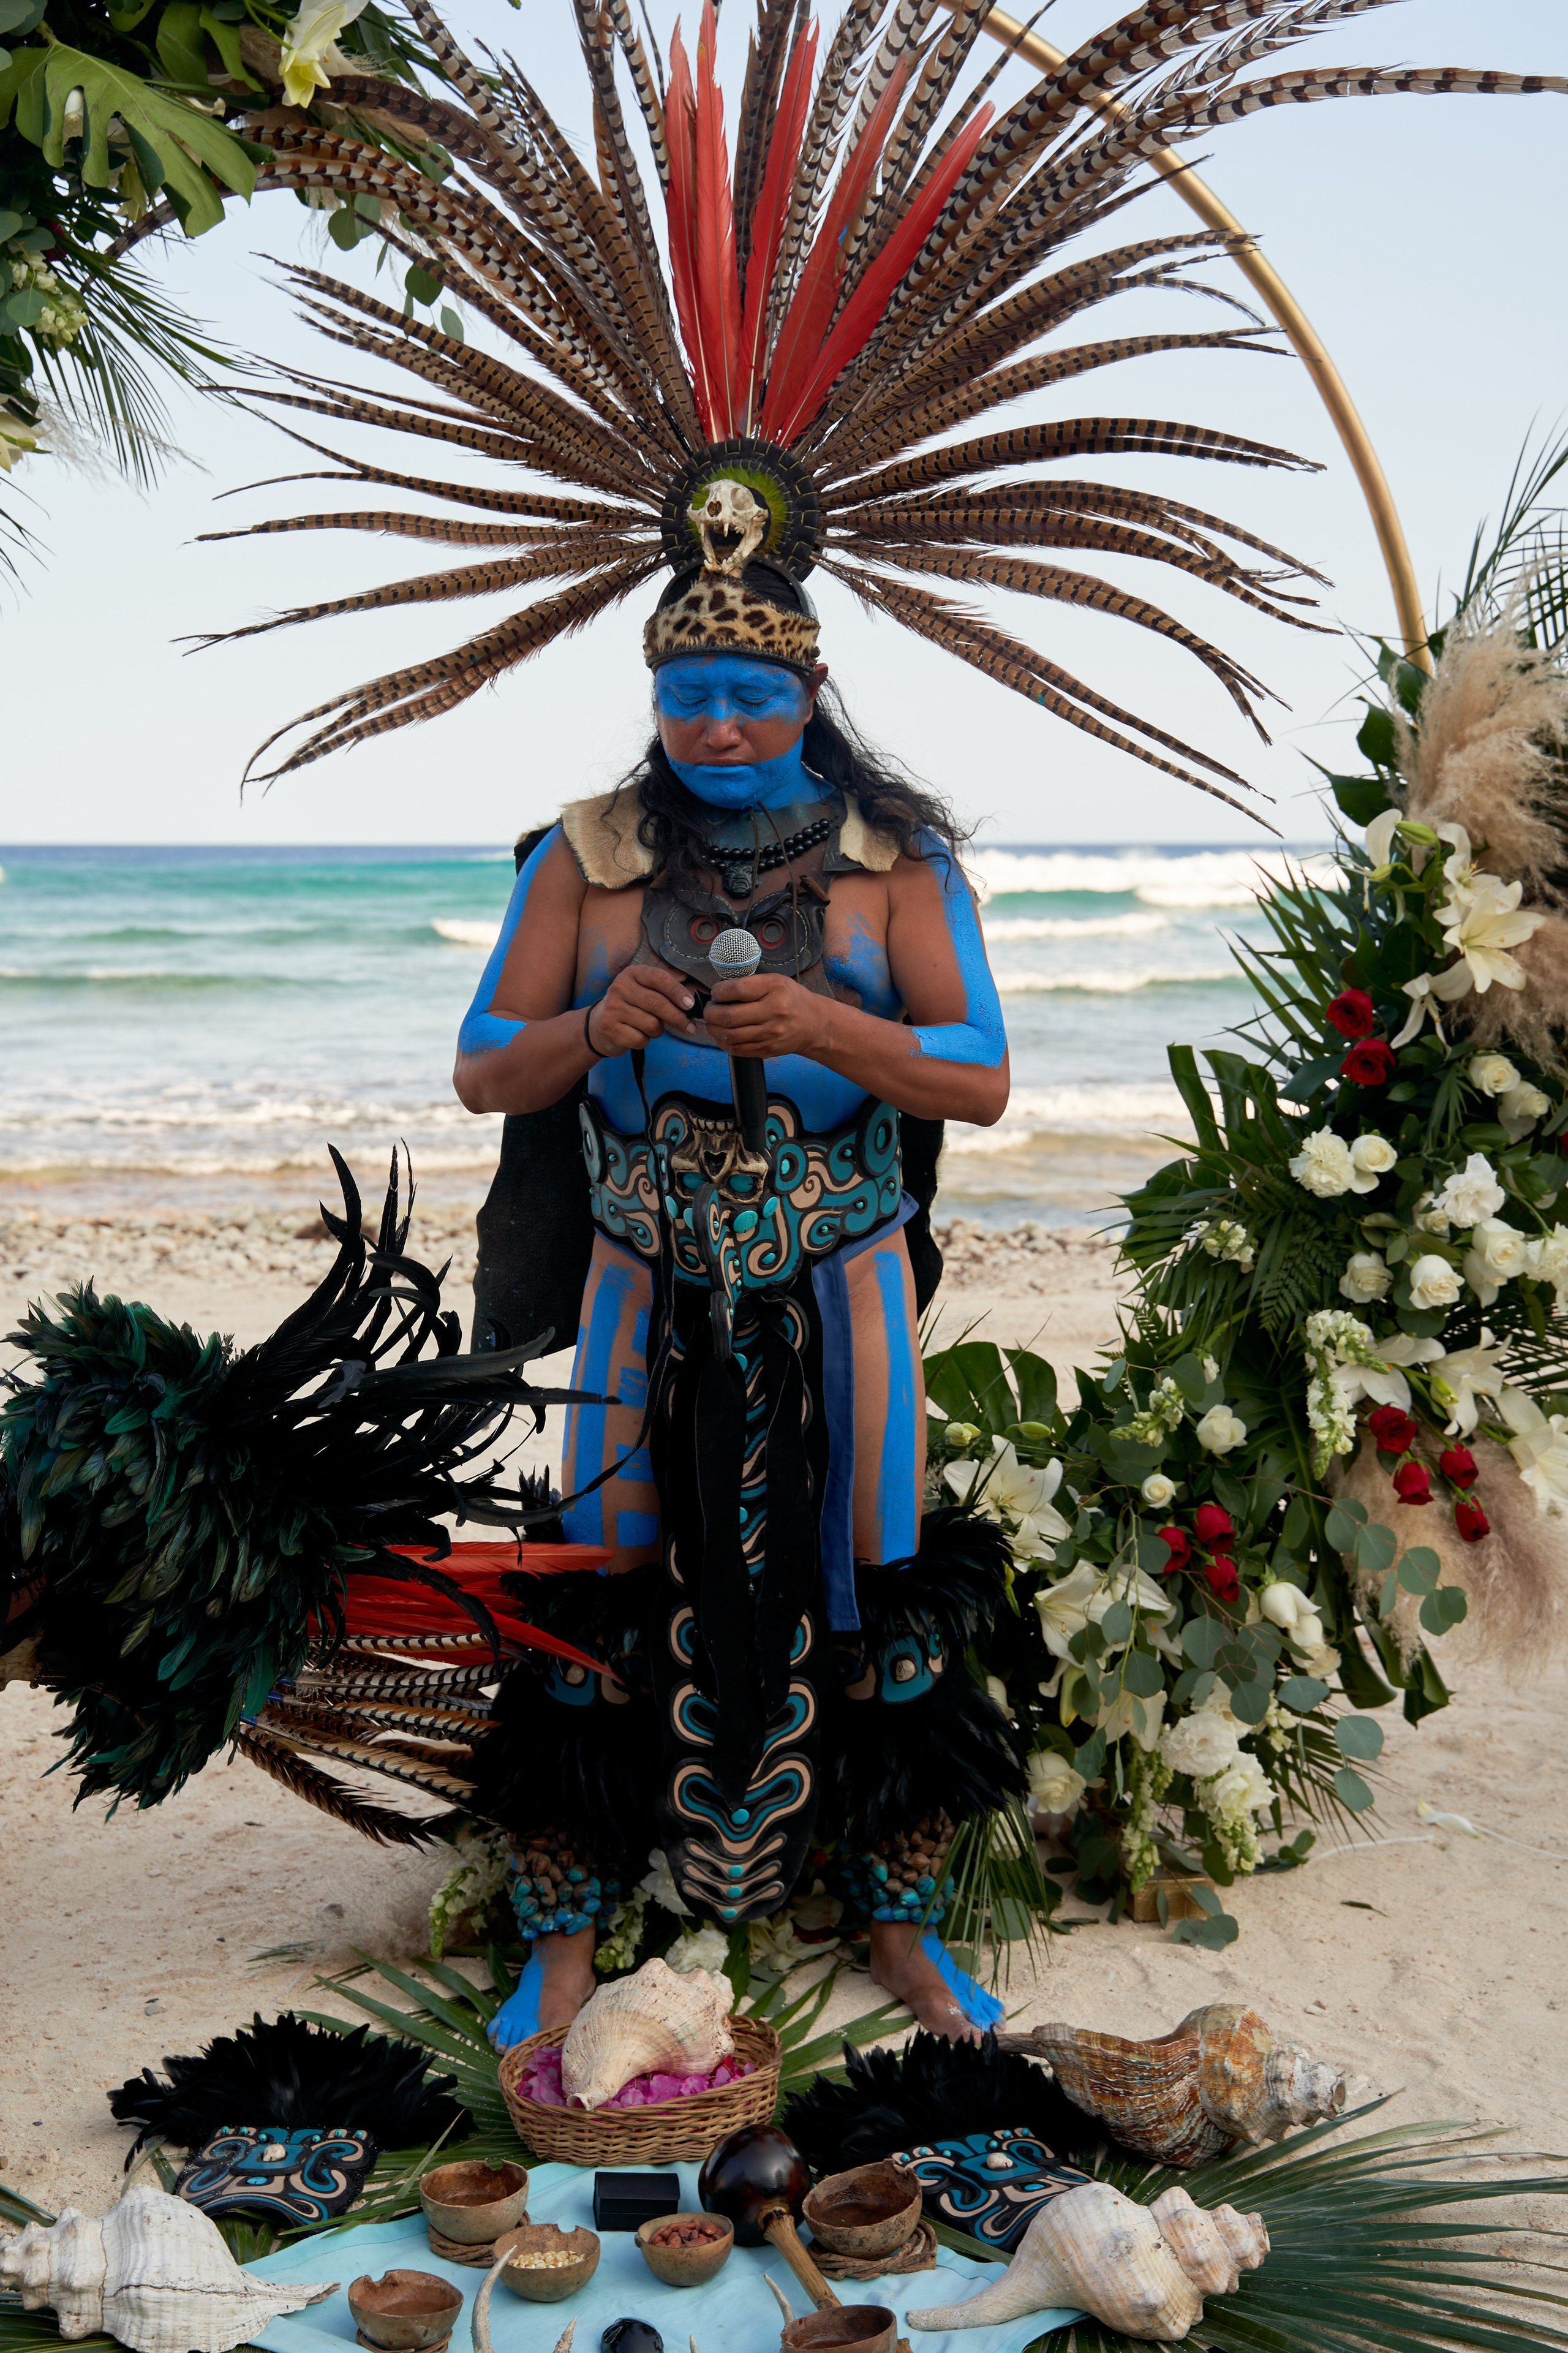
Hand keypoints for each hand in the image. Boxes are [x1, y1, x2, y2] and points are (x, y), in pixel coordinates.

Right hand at [587, 962, 701, 1055]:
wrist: (599, 1025)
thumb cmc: (632, 1007)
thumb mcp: (645, 992)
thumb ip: (665, 994)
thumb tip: (692, 1006)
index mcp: (633, 973)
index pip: (659, 979)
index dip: (678, 992)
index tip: (691, 1006)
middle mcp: (620, 987)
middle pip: (657, 1003)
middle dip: (678, 1018)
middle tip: (690, 1028)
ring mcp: (612, 1007)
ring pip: (651, 1024)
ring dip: (658, 1031)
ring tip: (651, 1028)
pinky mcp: (609, 1027)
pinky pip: (640, 1039)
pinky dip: (645, 1041)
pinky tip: (637, 1035)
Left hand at [704, 972, 830, 1058]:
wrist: (813, 1024)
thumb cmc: (790, 998)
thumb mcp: (775, 981)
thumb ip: (749, 984)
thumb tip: (719, 991)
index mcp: (774, 989)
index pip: (737, 990)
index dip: (719, 991)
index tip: (716, 992)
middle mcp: (773, 1012)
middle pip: (729, 1016)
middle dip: (711, 1013)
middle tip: (709, 1009)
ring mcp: (770, 1034)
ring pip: (730, 1036)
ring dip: (714, 1029)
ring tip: (713, 1022)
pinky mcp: (767, 1050)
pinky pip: (737, 1049)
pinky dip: (723, 1042)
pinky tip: (722, 1035)